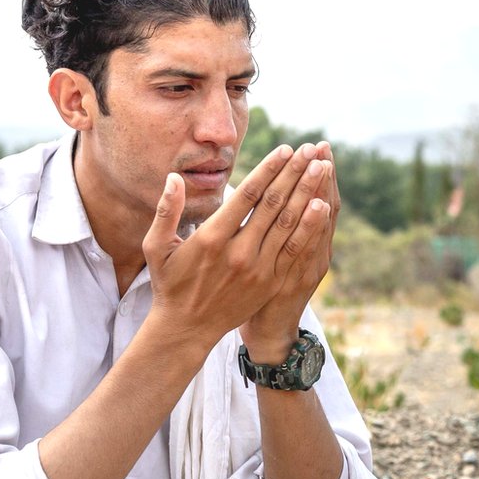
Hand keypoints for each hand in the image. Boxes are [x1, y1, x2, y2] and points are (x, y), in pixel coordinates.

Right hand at [142, 142, 331, 350]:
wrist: (188, 328)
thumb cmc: (170, 283)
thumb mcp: (156, 246)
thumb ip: (166, 210)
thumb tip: (173, 177)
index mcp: (212, 238)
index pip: (248, 195)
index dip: (269, 169)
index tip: (286, 150)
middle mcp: (239, 252)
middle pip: (274, 204)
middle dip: (294, 174)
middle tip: (310, 150)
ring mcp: (258, 269)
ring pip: (289, 224)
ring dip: (307, 193)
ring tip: (322, 168)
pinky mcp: (270, 282)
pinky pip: (295, 250)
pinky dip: (310, 227)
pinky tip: (322, 206)